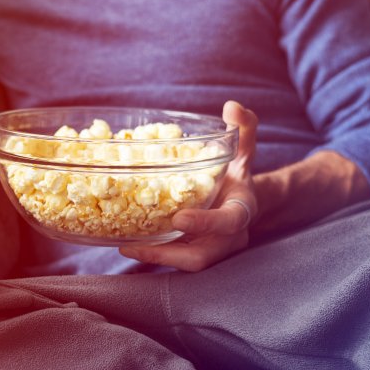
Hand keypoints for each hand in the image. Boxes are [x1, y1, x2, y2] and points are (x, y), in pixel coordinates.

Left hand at [120, 101, 258, 271]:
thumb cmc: (238, 175)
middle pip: (204, 257)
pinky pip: (174, 258)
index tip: (179, 218)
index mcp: (241, 210)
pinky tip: (126, 243)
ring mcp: (210, 248)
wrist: (242, 201)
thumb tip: (233, 106)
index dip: (207, 223)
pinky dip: (152, 254)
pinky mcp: (194, 252)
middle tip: (138, 245)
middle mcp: (228, 237)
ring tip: (126, 246)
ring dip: (155, 257)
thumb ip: (243, 129)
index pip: (230, 221)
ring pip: (185, 263)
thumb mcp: (243, 152)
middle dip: (171, 254)